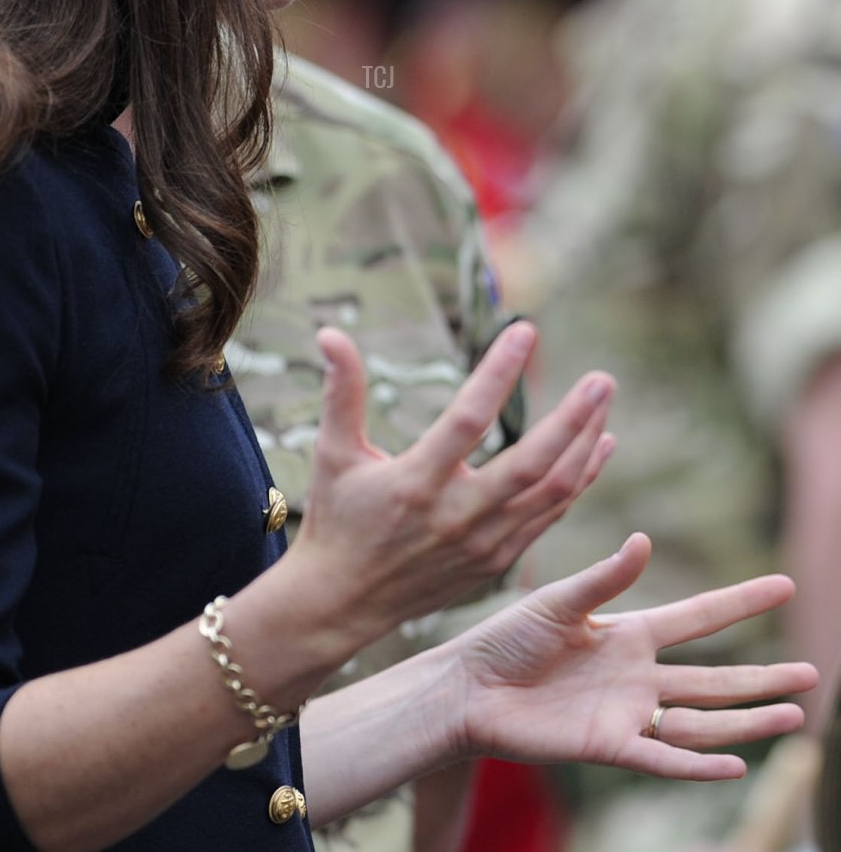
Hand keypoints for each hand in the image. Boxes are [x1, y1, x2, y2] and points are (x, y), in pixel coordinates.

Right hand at [291, 320, 614, 648]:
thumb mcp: (333, 452)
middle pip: (530, 465)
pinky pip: (549, 517)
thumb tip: (329, 332)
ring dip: (584, 446)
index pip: (467, 420)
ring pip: (550, 493)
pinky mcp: (496, 560)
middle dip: (573, 420)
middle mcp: (455, 515)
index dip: (498, 374)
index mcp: (415, 482)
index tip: (525, 331)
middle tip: (602, 379)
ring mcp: (482, 543)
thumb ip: (341, 391)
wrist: (342, 602)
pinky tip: (599, 447)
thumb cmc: (337, 517)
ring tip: (605, 401)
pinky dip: (579, 482)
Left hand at [450, 533, 816, 778]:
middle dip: (763, 675)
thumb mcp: (557, 601)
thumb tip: (645, 541)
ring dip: (747, 721)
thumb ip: (604, 579)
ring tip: (796, 717)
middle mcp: (637, 675)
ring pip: (702, 720)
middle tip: (813, 671)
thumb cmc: (506, 638)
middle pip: (714, 677)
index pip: (698, 616)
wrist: (468, 688)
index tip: (784, 585)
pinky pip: (664, 760)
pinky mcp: (608, 746)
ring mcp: (628, 713)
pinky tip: (738, 764)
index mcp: (627, 632)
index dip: (740, 602)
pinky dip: (699, 765)